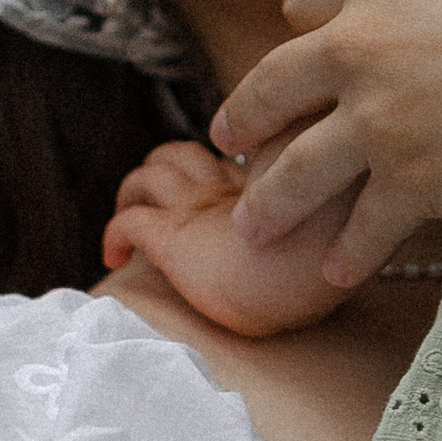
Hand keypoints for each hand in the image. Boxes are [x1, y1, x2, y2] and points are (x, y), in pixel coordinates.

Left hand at [101, 140, 356, 337]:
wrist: (307, 284)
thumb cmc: (322, 270)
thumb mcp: (328, 238)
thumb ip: (310, 215)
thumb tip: (318, 223)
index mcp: (260, 190)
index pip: (221, 162)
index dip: (205, 169)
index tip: (204, 197)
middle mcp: (225, 194)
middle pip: (180, 156)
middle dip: (163, 170)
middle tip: (157, 204)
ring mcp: (196, 211)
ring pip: (147, 178)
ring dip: (133, 194)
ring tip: (131, 219)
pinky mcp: (172, 236)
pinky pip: (129, 223)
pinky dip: (114, 235)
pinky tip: (114, 255)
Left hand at [211, 0, 441, 291]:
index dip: (306, 19)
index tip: (305, 43)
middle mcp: (359, 45)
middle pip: (273, 85)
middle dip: (247, 115)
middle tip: (231, 138)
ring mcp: (378, 120)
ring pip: (296, 169)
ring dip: (270, 201)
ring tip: (253, 224)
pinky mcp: (408, 184)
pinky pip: (360, 227)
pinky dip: (346, 253)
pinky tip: (335, 270)